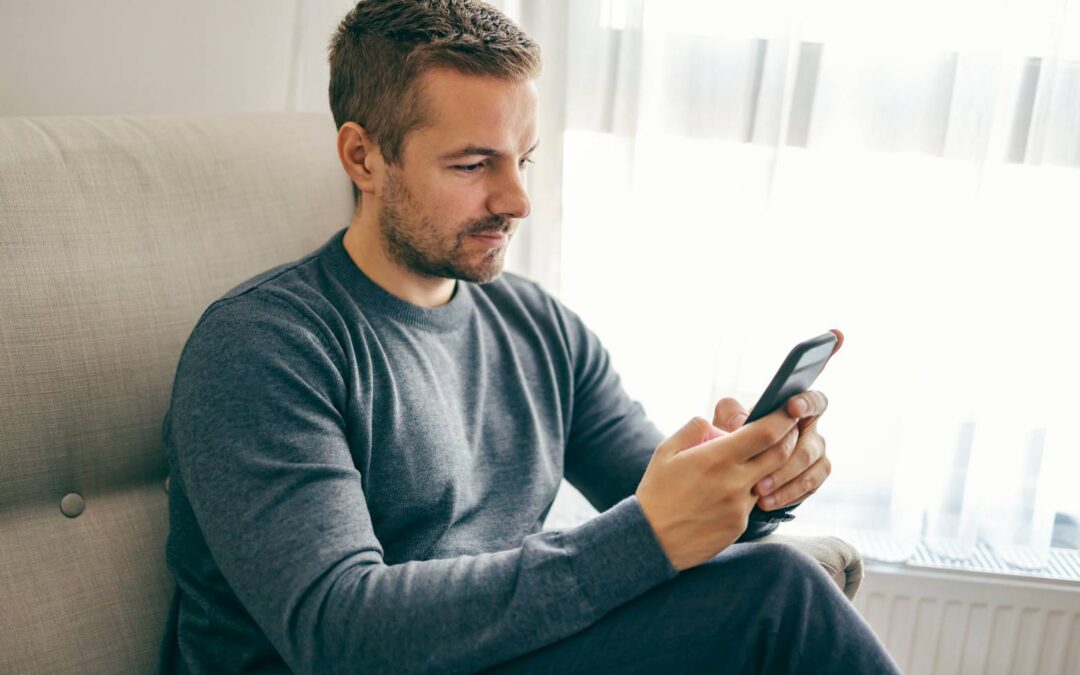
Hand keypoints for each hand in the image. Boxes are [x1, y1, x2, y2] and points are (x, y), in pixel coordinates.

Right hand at [635, 406, 810, 571]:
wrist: (650, 541)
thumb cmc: (656, 491)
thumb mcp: (666, 451)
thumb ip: (694, 429)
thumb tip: (717, 425)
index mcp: (717, 458)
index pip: (766, 433)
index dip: (782, 419)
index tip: (787, 411)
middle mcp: (734, 482)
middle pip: (781, 455)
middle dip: (788, 440)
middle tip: (785, 431)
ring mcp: (739, 506)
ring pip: (768, 480)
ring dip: (765, 469)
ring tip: (740, 467)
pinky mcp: (739, 526)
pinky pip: (752, 503)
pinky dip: (746, 492)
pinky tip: (723, 494)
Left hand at [713, 391, 830, 510]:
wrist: (731, 471)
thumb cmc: (731, 439)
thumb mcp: (724, 423)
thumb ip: (730, 415)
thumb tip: (740, 422)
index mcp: (794, 411)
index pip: (814, 401)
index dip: (807, 403)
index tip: (792, 409)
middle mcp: (810, 432)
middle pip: (810, 444)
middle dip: (785, 460)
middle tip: (760, 475)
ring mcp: (815, 456)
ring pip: (811, 467)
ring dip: (785, 482)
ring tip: (759, 494)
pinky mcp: (814, 478)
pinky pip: (810, 487)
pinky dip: (788, 495)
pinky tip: (767, 503)